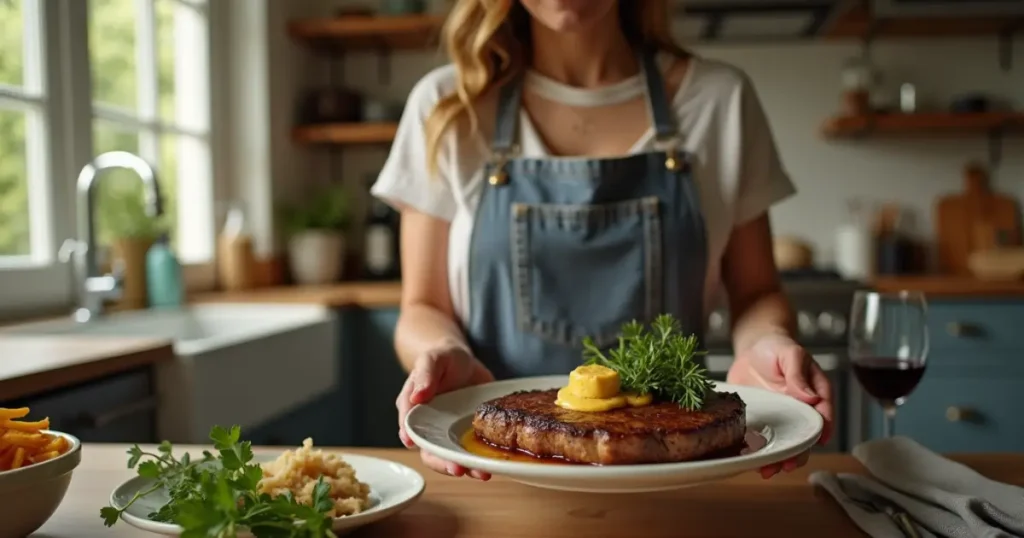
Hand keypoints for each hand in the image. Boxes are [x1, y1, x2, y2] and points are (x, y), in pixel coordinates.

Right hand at [396, 340, 494, 479]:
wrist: (465, 361)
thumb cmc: (443, 358)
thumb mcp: (433, 359)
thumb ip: (425, 375)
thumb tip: (416, 397)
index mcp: (414, 410)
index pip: (411, 430)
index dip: (418, 443)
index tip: (422, 449)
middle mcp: (430, 427)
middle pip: (431, 452)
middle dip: (444, 464)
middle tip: (459, 469)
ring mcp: (449, 433)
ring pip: (453, 456)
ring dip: (466, 468)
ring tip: (482, 473)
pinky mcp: (467, 434)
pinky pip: (472, 450)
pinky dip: (482, 459)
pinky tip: (494, 464)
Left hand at [726, 333, 833, 478]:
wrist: (751, 349)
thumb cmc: (776, 348)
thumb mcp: (790, 354)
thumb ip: (798, 374)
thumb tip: (811, 398)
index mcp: (815, 393)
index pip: (824, 413)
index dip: (822, 429)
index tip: (818, 442)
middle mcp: (800, 410)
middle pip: (804, 436)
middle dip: (798, 453)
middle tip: (788, 464)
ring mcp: (781, 418)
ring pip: (785, 443)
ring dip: (778, 459)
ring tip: (768, 471)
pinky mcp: (763, 421)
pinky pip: (763, 439)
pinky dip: (759, 451)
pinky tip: (751, 461)